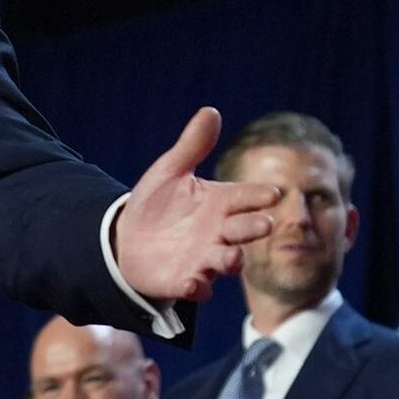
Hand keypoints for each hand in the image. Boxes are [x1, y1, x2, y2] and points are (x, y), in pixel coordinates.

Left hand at [112, 107, 277, 302]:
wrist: (127, 239)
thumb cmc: (157, 204)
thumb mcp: (170, 171)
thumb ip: (192, 146)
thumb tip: (210, 111)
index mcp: (220, 203)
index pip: (245, 198)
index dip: (258, 196)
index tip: (271, 193)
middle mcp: (219, 233)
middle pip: (243, 231)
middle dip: (254, 228)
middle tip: (264, 224)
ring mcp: (205, 259)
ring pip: (226, 262)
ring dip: (231, 261)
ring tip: (232, 258)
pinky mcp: (186, 281)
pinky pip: (196, 288)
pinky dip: (196, 287)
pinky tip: (190, 284)